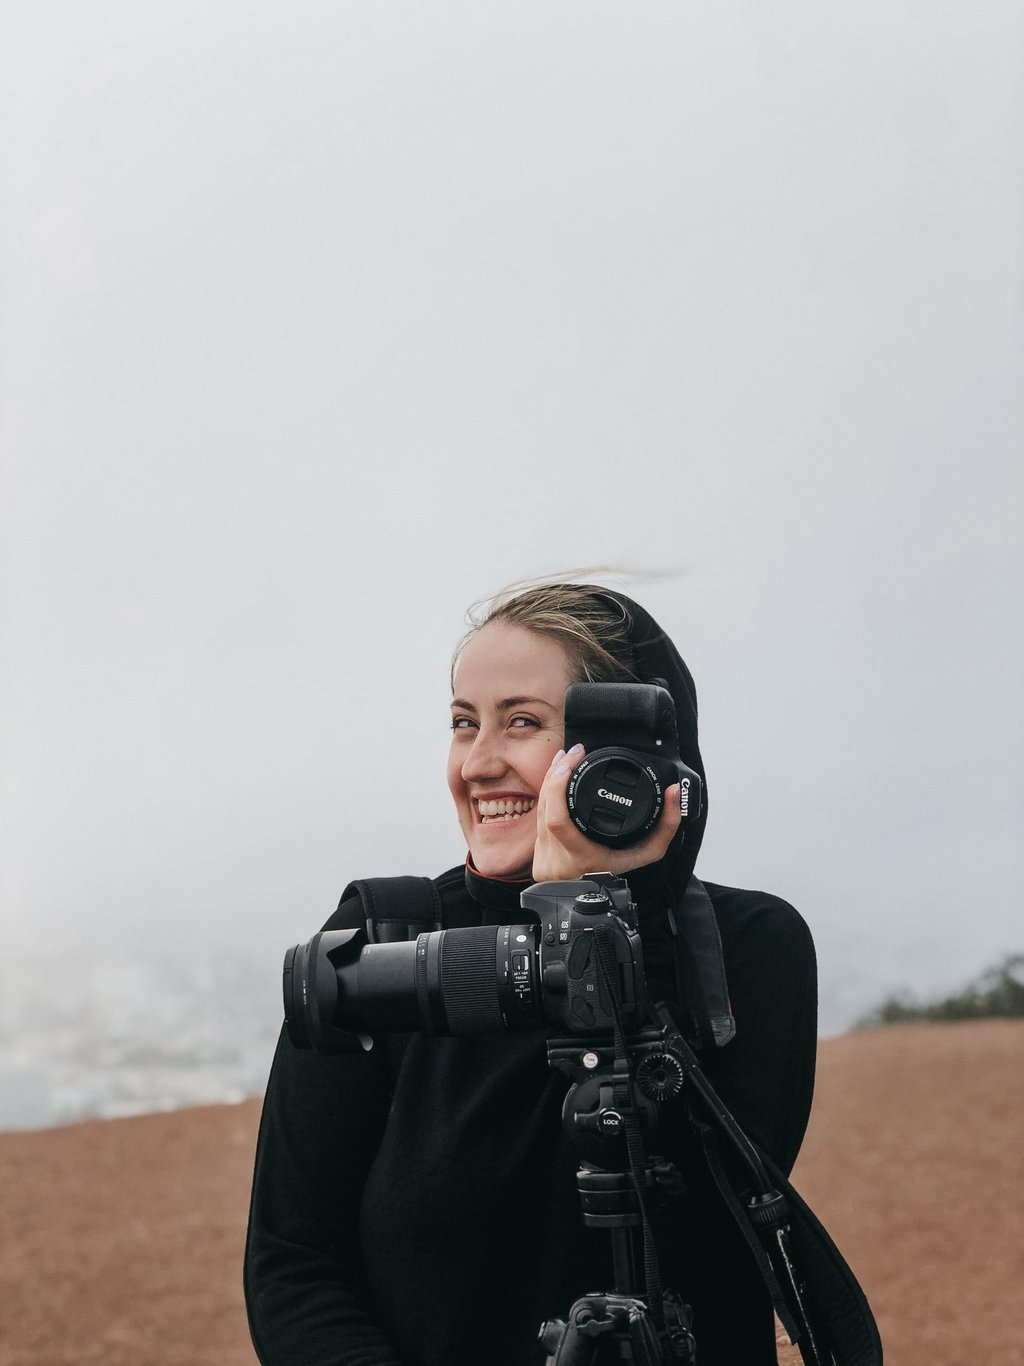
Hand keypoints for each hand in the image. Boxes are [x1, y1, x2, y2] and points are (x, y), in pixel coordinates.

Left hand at [531, 744, 682, 882]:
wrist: (594, 898)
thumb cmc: (619, 874)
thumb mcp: (646, 853)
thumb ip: (665, 827)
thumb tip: (674, 794)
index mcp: (580, 858)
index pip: (557, 820)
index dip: (558, 787)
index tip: (571, 762)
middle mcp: (557, 858)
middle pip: (545, 807)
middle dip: (555, 774)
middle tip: (572, 753)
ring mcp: (543, 857)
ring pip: (539, 810)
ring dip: (549, 782)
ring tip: (563, 760)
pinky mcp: (536, 855)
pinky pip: (537, 819)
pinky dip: (546, 798)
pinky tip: (553, 781)